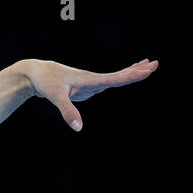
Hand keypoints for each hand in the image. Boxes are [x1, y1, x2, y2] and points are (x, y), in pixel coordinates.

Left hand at [23, 58, 157, 131]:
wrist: (36, 74)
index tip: (148, 68)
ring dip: (131, 72)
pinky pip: (107, 83)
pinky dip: (119, 79)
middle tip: (155, 64)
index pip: (115, 78)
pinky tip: (124, 77)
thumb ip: (68, 112)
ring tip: (147, 66)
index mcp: (90, 79)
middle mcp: (93, 80)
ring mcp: (90, 83)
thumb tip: (79, 128)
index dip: (132, 75)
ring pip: (115, 78)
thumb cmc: (47, 82)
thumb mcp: (56, 97)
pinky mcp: (86, 88)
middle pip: (119, 75)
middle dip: (136, 71)